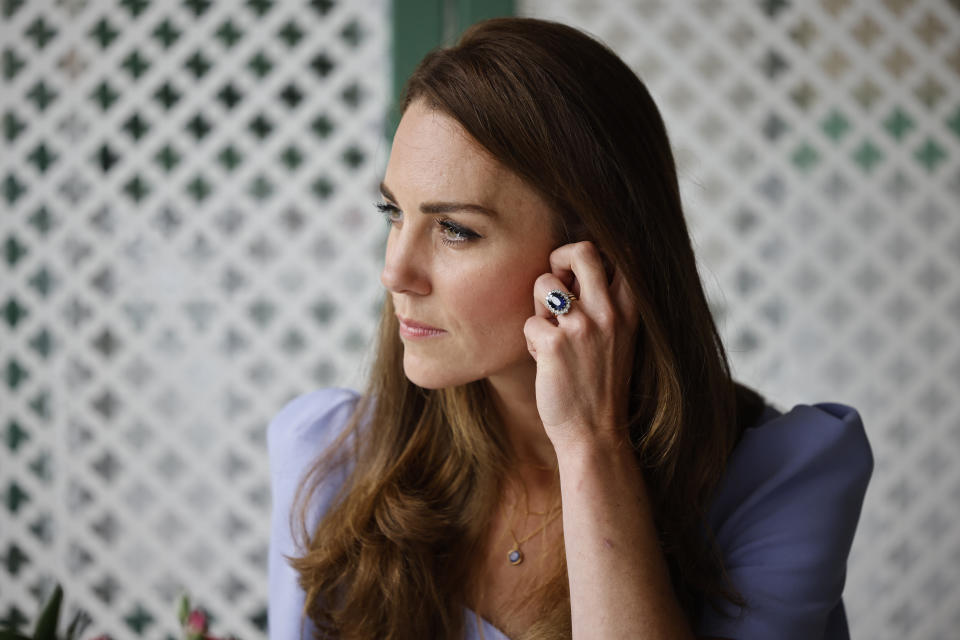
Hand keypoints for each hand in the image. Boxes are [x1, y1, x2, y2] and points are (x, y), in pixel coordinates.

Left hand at [523, 241, 639, 453]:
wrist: (595, 433)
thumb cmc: (601, 382)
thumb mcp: (619, 336)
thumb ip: (604, 302)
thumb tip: (574, 267)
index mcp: (628, 308)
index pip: (619, 253)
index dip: (591, 255)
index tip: (580, 276)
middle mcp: (608, 312)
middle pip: (581, 250)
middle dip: (559, 259)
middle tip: (556, 286)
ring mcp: (582, 327)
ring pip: (545, 282)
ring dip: (539, 305)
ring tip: (551, 332)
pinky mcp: (554, 345)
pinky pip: (529, 322)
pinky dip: (532, 341)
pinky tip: (546, 362)